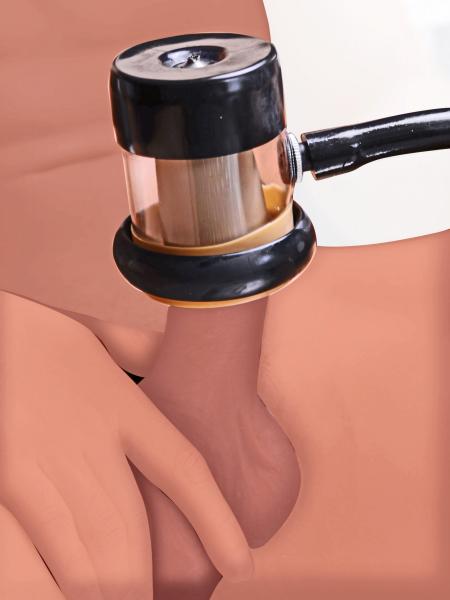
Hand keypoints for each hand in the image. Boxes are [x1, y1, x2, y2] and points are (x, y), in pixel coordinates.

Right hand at [0, 291, 252, 599]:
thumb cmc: (37, 334)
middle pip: (133, 532)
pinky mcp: (9, 481)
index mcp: (121, 405)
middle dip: (149, 581)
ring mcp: (44, 466)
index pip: (183, 468)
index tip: (240, 565)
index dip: (216, 521)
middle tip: (168, 597)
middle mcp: (90, 440)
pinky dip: (63, 584)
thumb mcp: (95, 335)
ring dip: (113, 589)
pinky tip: (75, 593)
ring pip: (93, 553)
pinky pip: (42, 553)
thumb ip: (139, 349)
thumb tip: (172, 351)